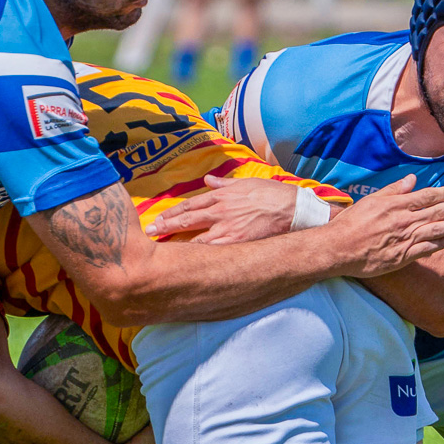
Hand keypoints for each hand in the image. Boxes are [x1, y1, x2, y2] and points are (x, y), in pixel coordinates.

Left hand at [146, 176, 298, 243]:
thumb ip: (225, 184)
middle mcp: (220, 211)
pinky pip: (214, 251)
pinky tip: (188, 262)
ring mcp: (228, 228)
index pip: (190, 205)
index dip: (172, 213)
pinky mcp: (237, 242)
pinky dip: (199, 256)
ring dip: (179, 244)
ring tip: (163, 250)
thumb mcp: (247, 182)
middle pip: (187, 219)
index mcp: (222, 196)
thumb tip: (209, 180)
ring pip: (197, 238)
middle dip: (166, 226)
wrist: (292, 208)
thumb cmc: (273, 194)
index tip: (158, 219)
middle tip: (150, 232)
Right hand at [320, 175, 443, 277]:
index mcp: (396, 205)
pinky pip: (427, 248)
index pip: (426, 196)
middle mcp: (404, 220)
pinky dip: (441, 243)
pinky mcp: (403, 256)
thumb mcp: (371, 200)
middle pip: (437, 211)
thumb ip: (393, 190)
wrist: (338, 248)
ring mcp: (405, 239)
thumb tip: (412, 179)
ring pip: (437, 229)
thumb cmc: (351, 223)